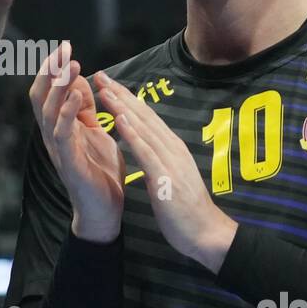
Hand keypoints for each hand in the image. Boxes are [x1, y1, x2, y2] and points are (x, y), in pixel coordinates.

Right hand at [28, 43, 123, 242]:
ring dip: (60, 87)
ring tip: (71, 66)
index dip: (53, 69)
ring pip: (47, 111)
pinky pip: (62, 134)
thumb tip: (80, 80)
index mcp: (59, 126)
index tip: (65, 46)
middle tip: (63, 48)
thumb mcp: (95, 132)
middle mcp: (52, 135)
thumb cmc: (100, 171)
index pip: (47, 91)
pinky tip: (77, 97)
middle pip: (41, 96)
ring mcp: (58, 149)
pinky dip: (67, 113)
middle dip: (51, 70)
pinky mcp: (68, 162)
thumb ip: (86, 109)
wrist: (105, 210)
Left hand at [96, 72, 235, 270]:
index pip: (146, 117)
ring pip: (143, 127)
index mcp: (171, 148)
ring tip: (105, 89)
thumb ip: (158, 161)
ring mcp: (170, 160)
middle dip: (121, 94)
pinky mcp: (166, 176)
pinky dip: (133, 133)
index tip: (108, 84)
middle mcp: (171, 148)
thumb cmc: (186, 210)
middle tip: (101, 74)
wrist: (205, 233)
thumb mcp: (169, 178)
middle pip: (143, 115)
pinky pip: (146, 151)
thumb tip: (145, 151)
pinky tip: (120, 120)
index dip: (126, 98)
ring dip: (123, 107)